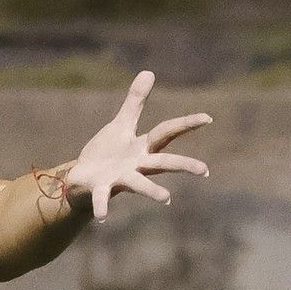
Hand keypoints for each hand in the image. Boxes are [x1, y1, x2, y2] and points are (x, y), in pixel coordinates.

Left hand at [61, 70, 211, 221]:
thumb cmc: (107, 152)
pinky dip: (103, 207)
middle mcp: (136, 165)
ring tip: (166, 199)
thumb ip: (135, 102)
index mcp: (142, 147)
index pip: (167, 132)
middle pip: (162, 162)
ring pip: (139, 184)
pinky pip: (103, 198)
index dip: (186, 124)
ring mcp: (120, 178)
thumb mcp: (121, 124)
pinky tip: (103, 218)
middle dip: (182, 165)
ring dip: (151, 191)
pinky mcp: (101, 188)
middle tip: (204, 170)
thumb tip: (149, 71)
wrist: (83, 178)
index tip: (208, 117)